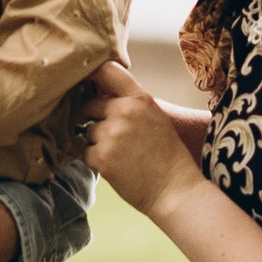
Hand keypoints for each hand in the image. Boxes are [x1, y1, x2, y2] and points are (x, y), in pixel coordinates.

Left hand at [80, 62, 209, 220]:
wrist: (175, 190)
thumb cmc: (169, 156)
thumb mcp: (156, 117)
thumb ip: (132, 103)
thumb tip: (103, 94)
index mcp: (140, 99)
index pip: (107, 70)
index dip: (93, 75)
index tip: (88, 82)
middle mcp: (123, 112)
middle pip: (90, 105)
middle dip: (95, 118)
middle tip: (112, 134)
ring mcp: (110, 134)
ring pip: (87, 131)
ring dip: (96, 141)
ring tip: (120, 154)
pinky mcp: (101, 157)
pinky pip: (85, 152)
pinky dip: (96, 160)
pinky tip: (116, 166)